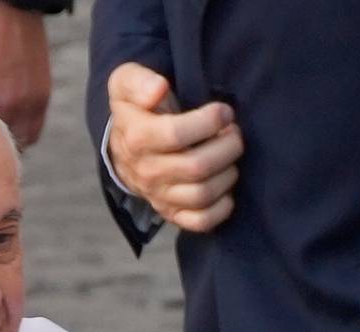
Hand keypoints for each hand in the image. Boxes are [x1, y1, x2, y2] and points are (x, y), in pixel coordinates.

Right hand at [105, 62, 243, 232]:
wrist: (126, 146)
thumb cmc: (137, 110)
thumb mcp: (126, 82)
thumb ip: (139, 80)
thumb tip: (159, 89)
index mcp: (137, 139)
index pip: (176, 134)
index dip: (209, 121)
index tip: (223, 112)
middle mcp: (147, 172)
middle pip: (197, 167)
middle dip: (227, 146)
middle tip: (233, 133)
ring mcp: (159, 196)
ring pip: (202, 194)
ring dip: (228, 173)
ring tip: (231, 155)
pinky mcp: (172, 213)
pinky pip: (200, 222)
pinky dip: (221, 208)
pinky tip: (226, 187)